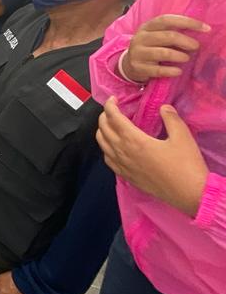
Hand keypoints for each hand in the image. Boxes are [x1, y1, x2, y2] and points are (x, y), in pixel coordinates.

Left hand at [97, 98, 207, 216]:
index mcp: (134, 140)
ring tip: (111, 125)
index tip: (113, 99)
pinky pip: (108, 160)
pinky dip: (106, 148)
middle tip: (113, 110)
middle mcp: (123, 152)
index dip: (110, 105)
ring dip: (102, 131)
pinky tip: (113, 147)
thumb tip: (163, 107)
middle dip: (105, 116)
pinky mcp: (127, 177)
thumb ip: (171, 118)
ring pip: (102, 144)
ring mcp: (123, 166)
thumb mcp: (183, 136)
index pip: (113, 118)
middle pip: (103, 129)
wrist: (190, 194)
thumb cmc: (186, 165)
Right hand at [120, 15, 208, 82]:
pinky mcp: (138, 67)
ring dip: (179, 56)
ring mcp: (138, 53)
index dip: (187, 22)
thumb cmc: (150, 47)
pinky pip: (157, 70)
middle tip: (196, 46)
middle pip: (167, 36)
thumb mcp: (157, 35)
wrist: (129, 64)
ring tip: (187, 58)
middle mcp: (141, 38)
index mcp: (147, 26)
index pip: (167, 19)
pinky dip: (170, 70)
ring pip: (162, 53)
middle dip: (185, 41)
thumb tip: (198, 31)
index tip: (205, 28)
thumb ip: (172, 31)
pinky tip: (178, 71)